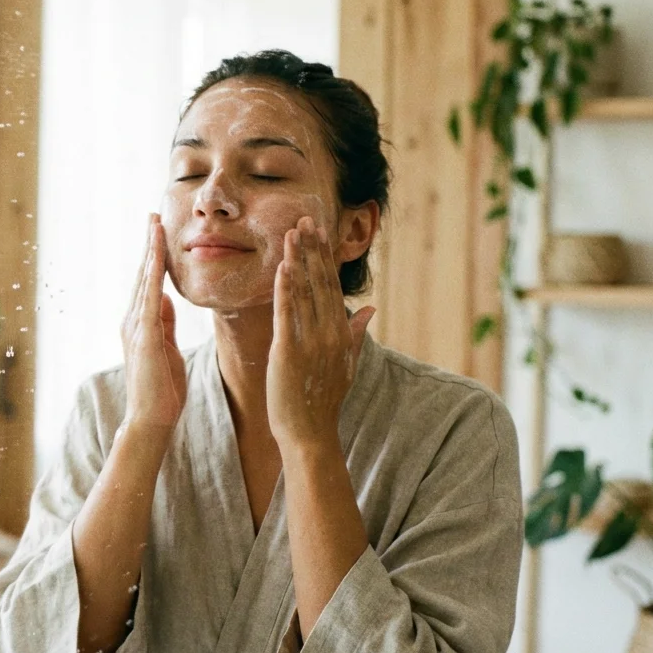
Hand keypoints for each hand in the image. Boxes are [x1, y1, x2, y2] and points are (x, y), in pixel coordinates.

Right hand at [121, 214, 186, 432]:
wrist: (152, 419)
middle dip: (149, 243)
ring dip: (150, 251)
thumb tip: (164, 298)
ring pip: (145, 280)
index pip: (149, 282)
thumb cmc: (162, 389)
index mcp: (141, 323)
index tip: (159, 231)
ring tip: (155, 225)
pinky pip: (150, 297)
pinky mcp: (144, 336)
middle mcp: (133, 320)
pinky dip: (153, 274)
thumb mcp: (167, 348)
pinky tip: (157, 256)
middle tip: (153, 214)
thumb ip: (164, 323)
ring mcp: (136, 327)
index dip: (153, 255)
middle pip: (143, 274)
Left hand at [268, 217, 373, 450]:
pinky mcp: (289, 351)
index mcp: (340, 333)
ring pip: (304, 292)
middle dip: (313, 249)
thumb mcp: (346, 364)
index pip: (332, 286)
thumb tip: (370, 309)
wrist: (310, 433)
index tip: (320, 232)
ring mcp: (311, 342)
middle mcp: (329, 333)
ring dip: (298, 260)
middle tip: (305, 219)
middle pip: (321, 282)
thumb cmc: (323, 400)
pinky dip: (285, 289)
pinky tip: (283, 267)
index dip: (325, 258)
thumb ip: (356, 334)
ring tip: (293, 233)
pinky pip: (287, 314)